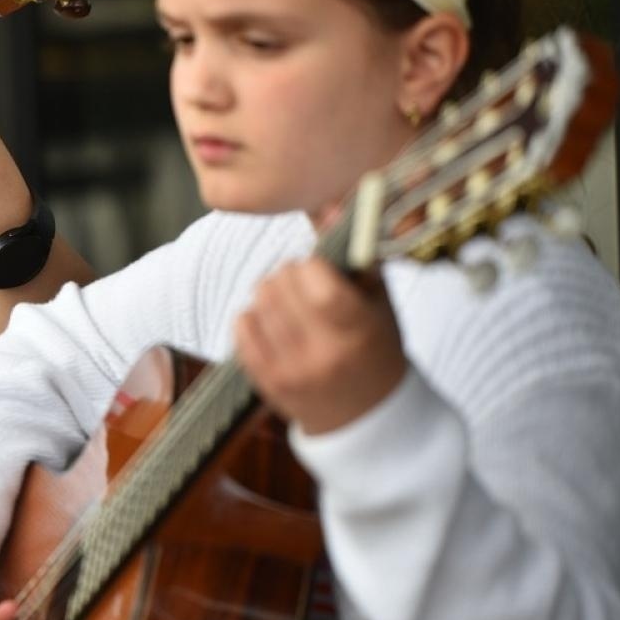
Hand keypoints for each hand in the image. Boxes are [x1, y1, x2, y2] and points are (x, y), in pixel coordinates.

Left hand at [234, 258, 407, 434]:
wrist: (368, 414)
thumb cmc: (376, 347)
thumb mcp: (379, 301)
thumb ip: (356, 253)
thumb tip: (330, 205)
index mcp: (357, 329)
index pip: (314, 274)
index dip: (312, 264)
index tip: (321, 272)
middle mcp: (323, 352)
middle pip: (279, 284)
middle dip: (289, 276)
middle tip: (304, 287)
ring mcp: (291, 370)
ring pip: (258, 302)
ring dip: (271, 295)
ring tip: (291, 305)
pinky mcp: (267, 382)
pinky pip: (241, 328)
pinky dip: (253, 316)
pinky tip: (273, 323)